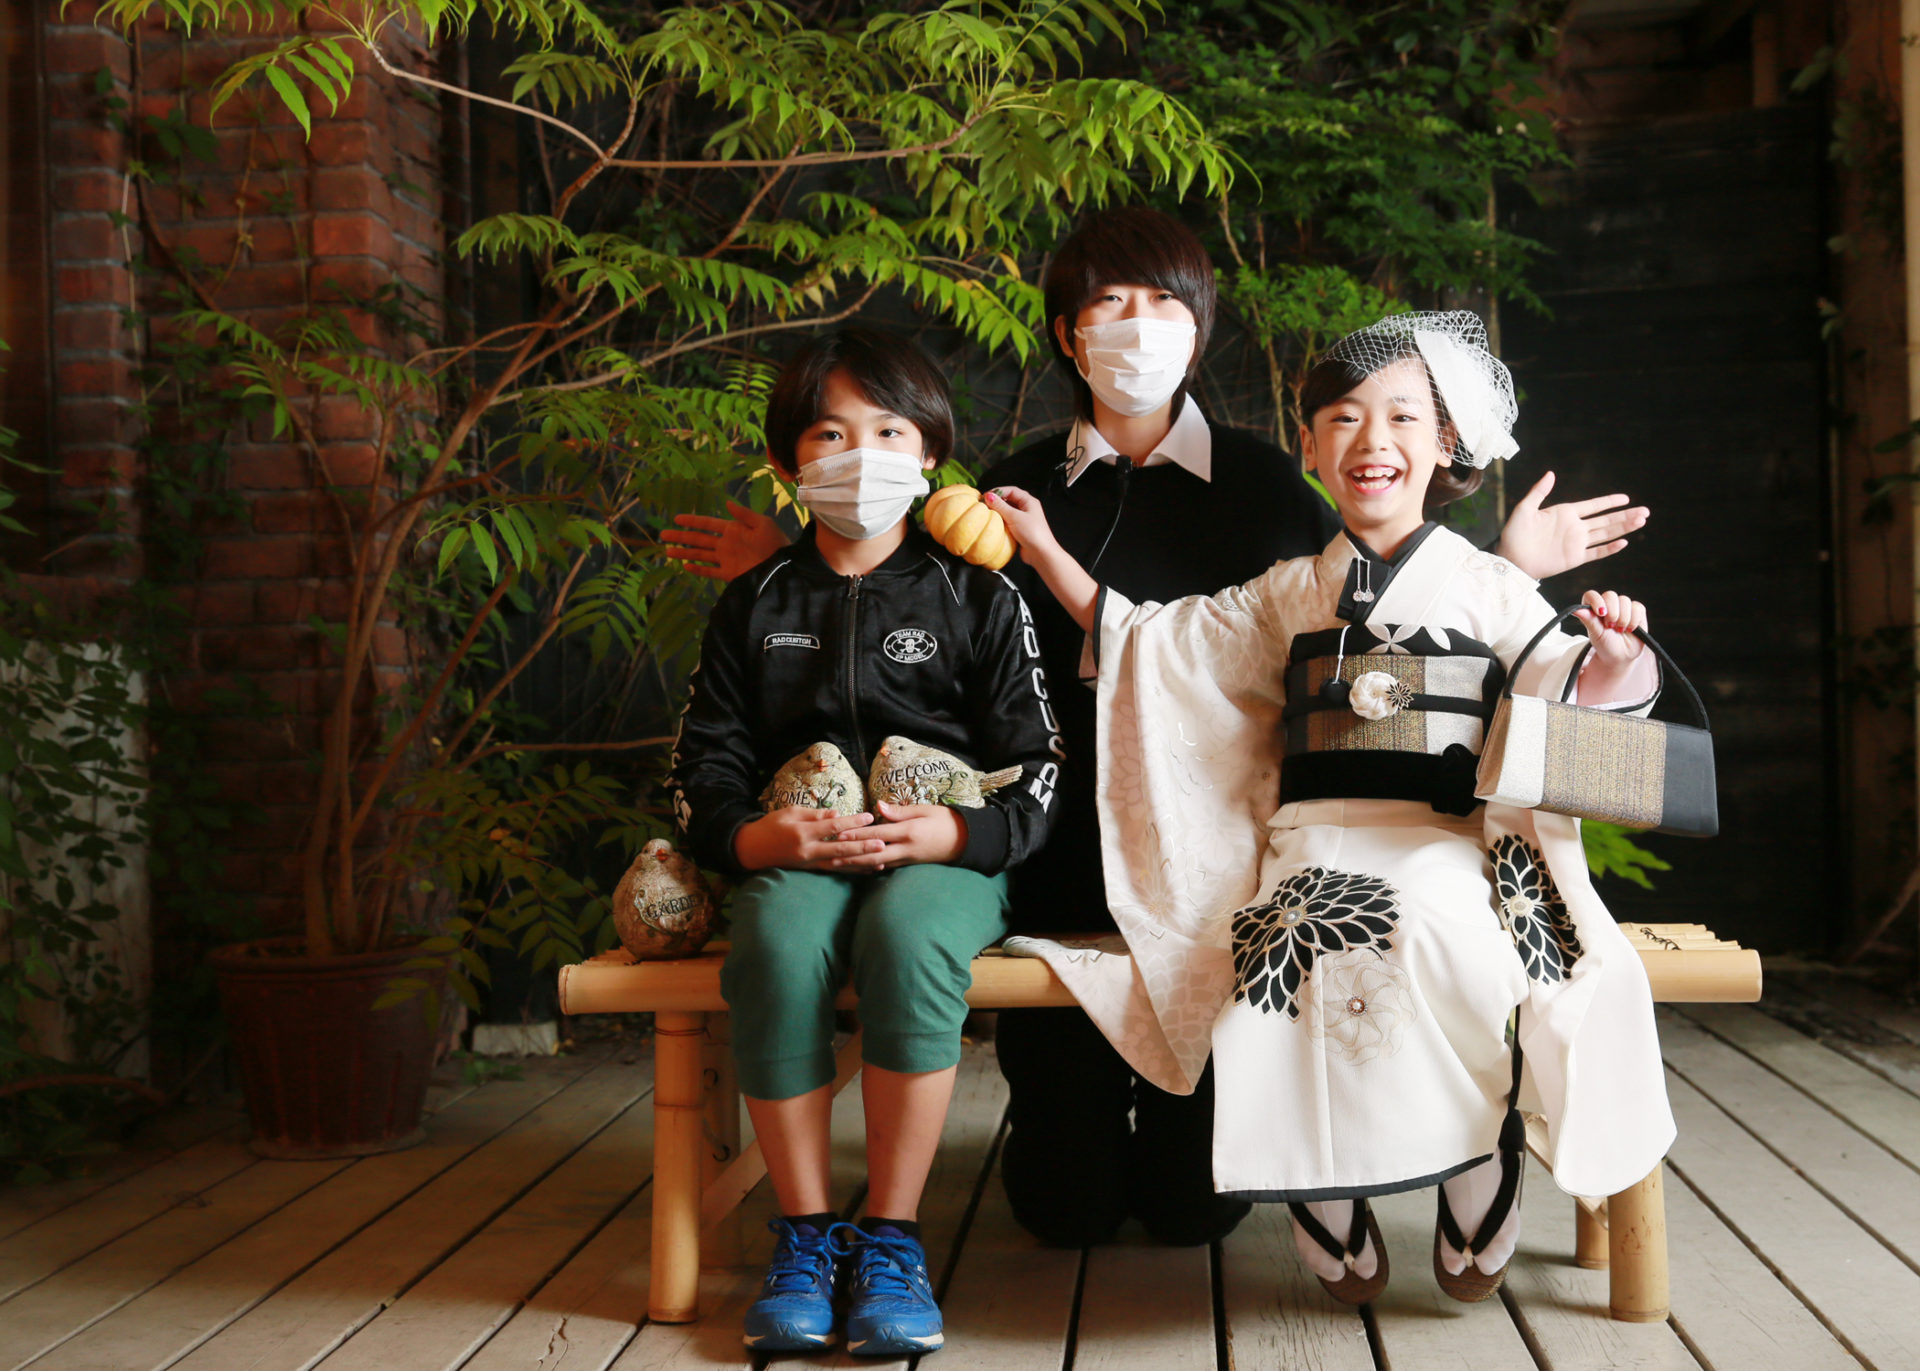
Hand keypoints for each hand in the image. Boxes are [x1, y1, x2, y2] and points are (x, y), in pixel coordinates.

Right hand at [660, 500, 789, 581]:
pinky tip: (685, 567)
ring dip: (684, 553)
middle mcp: (726, 544)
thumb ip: (744, 515)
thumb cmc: (776, 543)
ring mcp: (726, 559)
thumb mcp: (763, 524)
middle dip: (681, 536)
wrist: (784, 567)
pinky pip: (710, 572)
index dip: (692, 521)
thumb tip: (727, 503)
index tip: (676, 518)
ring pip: (700, 555)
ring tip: (667, 552)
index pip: (708, 524)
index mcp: (733, 530)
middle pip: (698, 539)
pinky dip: (698, 570)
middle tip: (663, 534)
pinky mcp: (730, 574)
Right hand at [733, 806, 878, 870]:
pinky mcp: (810, 869)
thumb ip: (815, 814)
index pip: (832, 827)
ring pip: (840, 864)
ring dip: (861, 863)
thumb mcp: (790, 812)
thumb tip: (837, 815)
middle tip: (882, 843)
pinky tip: (865, 870)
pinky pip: (834, 870)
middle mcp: (808, 851)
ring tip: (881, 860)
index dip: (852, 822)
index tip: (869, 817)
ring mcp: (809, 863)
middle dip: (862, 847)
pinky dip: (851, 870)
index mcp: (802, 832)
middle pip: (840, 849)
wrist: (752, 849)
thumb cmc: (771, 825)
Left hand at [821, 801, 967, 871]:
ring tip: (839, 865)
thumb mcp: (924, 810)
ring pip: (877, 863)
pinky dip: (871, 868)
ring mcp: (907, 859)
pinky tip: (859, 868)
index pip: (877, 833)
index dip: (857, 834)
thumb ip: (899, 811)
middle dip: (851, 854)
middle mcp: (906, 848)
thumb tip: (877, 808)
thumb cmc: (945, 820)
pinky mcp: (909, 864)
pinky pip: (887, 867)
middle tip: (831, 856)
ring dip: (857, 864)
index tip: (839, 834)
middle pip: (873, 853)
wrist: (965, 840)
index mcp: (908, 831)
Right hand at [983, 487, 1060, 566]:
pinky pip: (1008, 522)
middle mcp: (1027, 509)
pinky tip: (994, 525)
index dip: (998, 491)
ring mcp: (1024, 520)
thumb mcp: (1014, 517)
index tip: (986, 496)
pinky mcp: (1020, 530)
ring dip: (999, 512)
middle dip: (998, 502)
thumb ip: (1001, 506)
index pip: (1012, 490)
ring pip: (1008, 512)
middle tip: (985, 505)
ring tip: (988, 514)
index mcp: (1029, 501)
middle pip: (1010, 500)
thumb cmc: (1032, 533)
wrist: (1041, 554)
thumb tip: (989, 496)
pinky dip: (1001, 522)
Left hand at [1496, 472, 1648, 579]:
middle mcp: (1574, 527)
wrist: (1511, 559)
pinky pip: (1596, 552)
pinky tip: (1624, 542)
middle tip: (1645, 511)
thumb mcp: (1525, 509)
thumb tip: (1551, 473)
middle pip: (1606, 520)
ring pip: (1606, 534)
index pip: (1593, 506)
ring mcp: (1576, 543)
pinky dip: (1610, 548)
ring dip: (1624, 528)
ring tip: (1641, 521)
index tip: (1626, 498)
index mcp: (1565, 513)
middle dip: (1625, 515)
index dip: (1610, 502)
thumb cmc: (1514, 534)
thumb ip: (1539, 492)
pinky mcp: (1574, 558)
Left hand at [1573, 590, 1647, 665]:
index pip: (1591, 595)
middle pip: (1610, 595)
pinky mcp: (1637, 611)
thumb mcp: (1596, 634)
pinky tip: (1630, 629)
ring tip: (1619, 630)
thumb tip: (1576, 610)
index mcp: (1593, 608)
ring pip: (1624, 600)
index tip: (1600, 613)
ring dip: (1623, 618)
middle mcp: (1608, 605)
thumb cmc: (1605, 645)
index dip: (1596, 601)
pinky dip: (1633, 620)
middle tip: (1610, 626)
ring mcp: (1623, 607)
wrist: (1621, 656)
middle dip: (1612, 612)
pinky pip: (1637, 607)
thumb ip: (1589, 620)